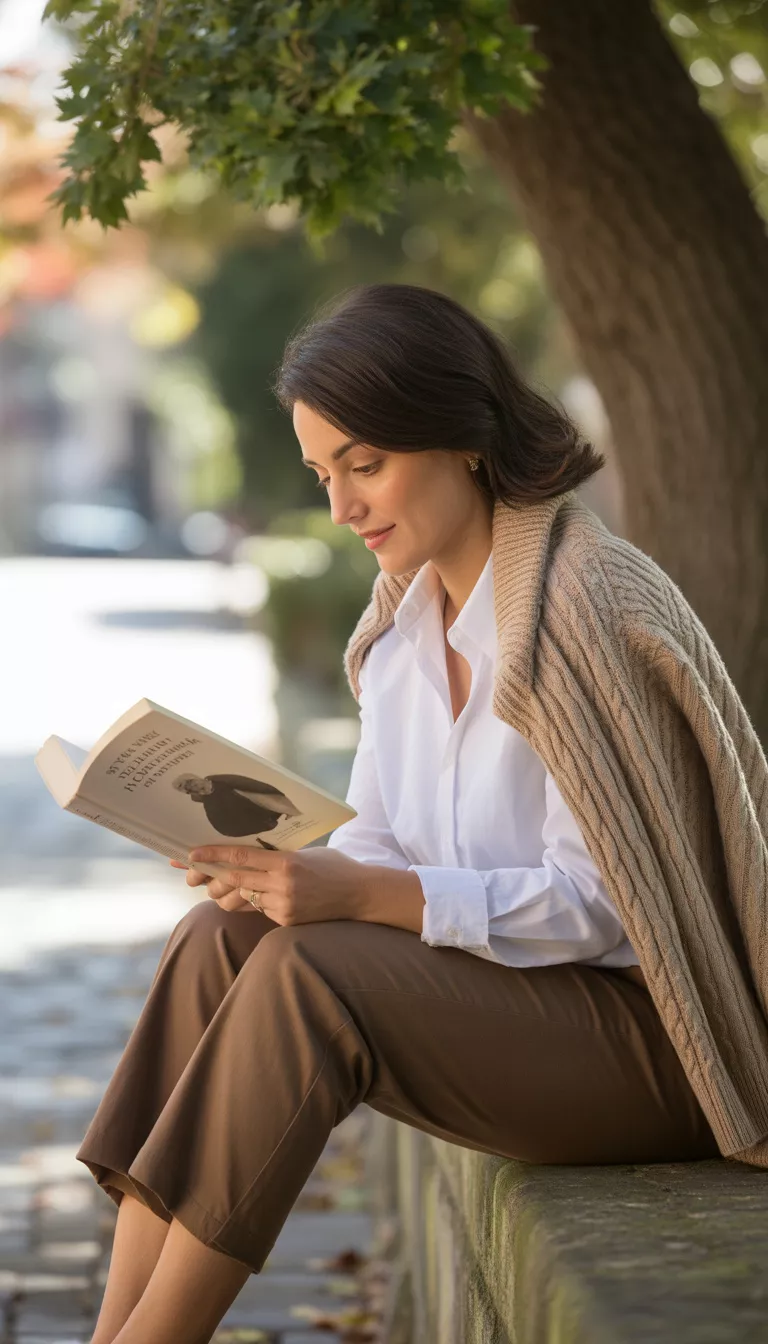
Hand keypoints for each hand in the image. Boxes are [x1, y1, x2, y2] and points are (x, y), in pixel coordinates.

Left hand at [172, 845, 369, 923]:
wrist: (360, 895)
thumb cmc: (333, 867)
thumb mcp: (305, 853)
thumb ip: (275, 857)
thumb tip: (240, 856)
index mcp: (286, 861)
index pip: (240, 857)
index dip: (212, 855)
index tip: (191, 853)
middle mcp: (282, 885)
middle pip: (233, 881)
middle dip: (209, 877)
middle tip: (192, 874)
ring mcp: (283, 906)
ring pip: (240, 900)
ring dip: (226, 894)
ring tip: (219, 887)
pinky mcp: (285, 921)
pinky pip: (258, 910)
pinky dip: (252, 902)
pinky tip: (256, 896)